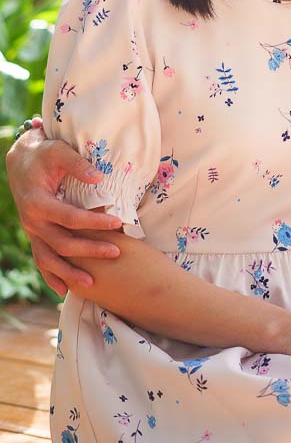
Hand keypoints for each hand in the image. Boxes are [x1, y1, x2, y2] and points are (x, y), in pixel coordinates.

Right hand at [5, 122, 122, 295]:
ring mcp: (32, 232)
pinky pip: (41, 260)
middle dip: (90, 250)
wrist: (20, 160)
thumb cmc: (43, 154)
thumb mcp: (59, 151)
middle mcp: (32, 222)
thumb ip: (77, 164)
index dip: (94, 223)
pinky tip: (64, 290)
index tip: (118, 223)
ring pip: (50, 259)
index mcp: (38, 203)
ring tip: (93, 284)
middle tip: (116, 252)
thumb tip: (99, 178)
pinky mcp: (34, 235)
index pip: (70, 218)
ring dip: (70, 272)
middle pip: (63, 243)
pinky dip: (51, 277)